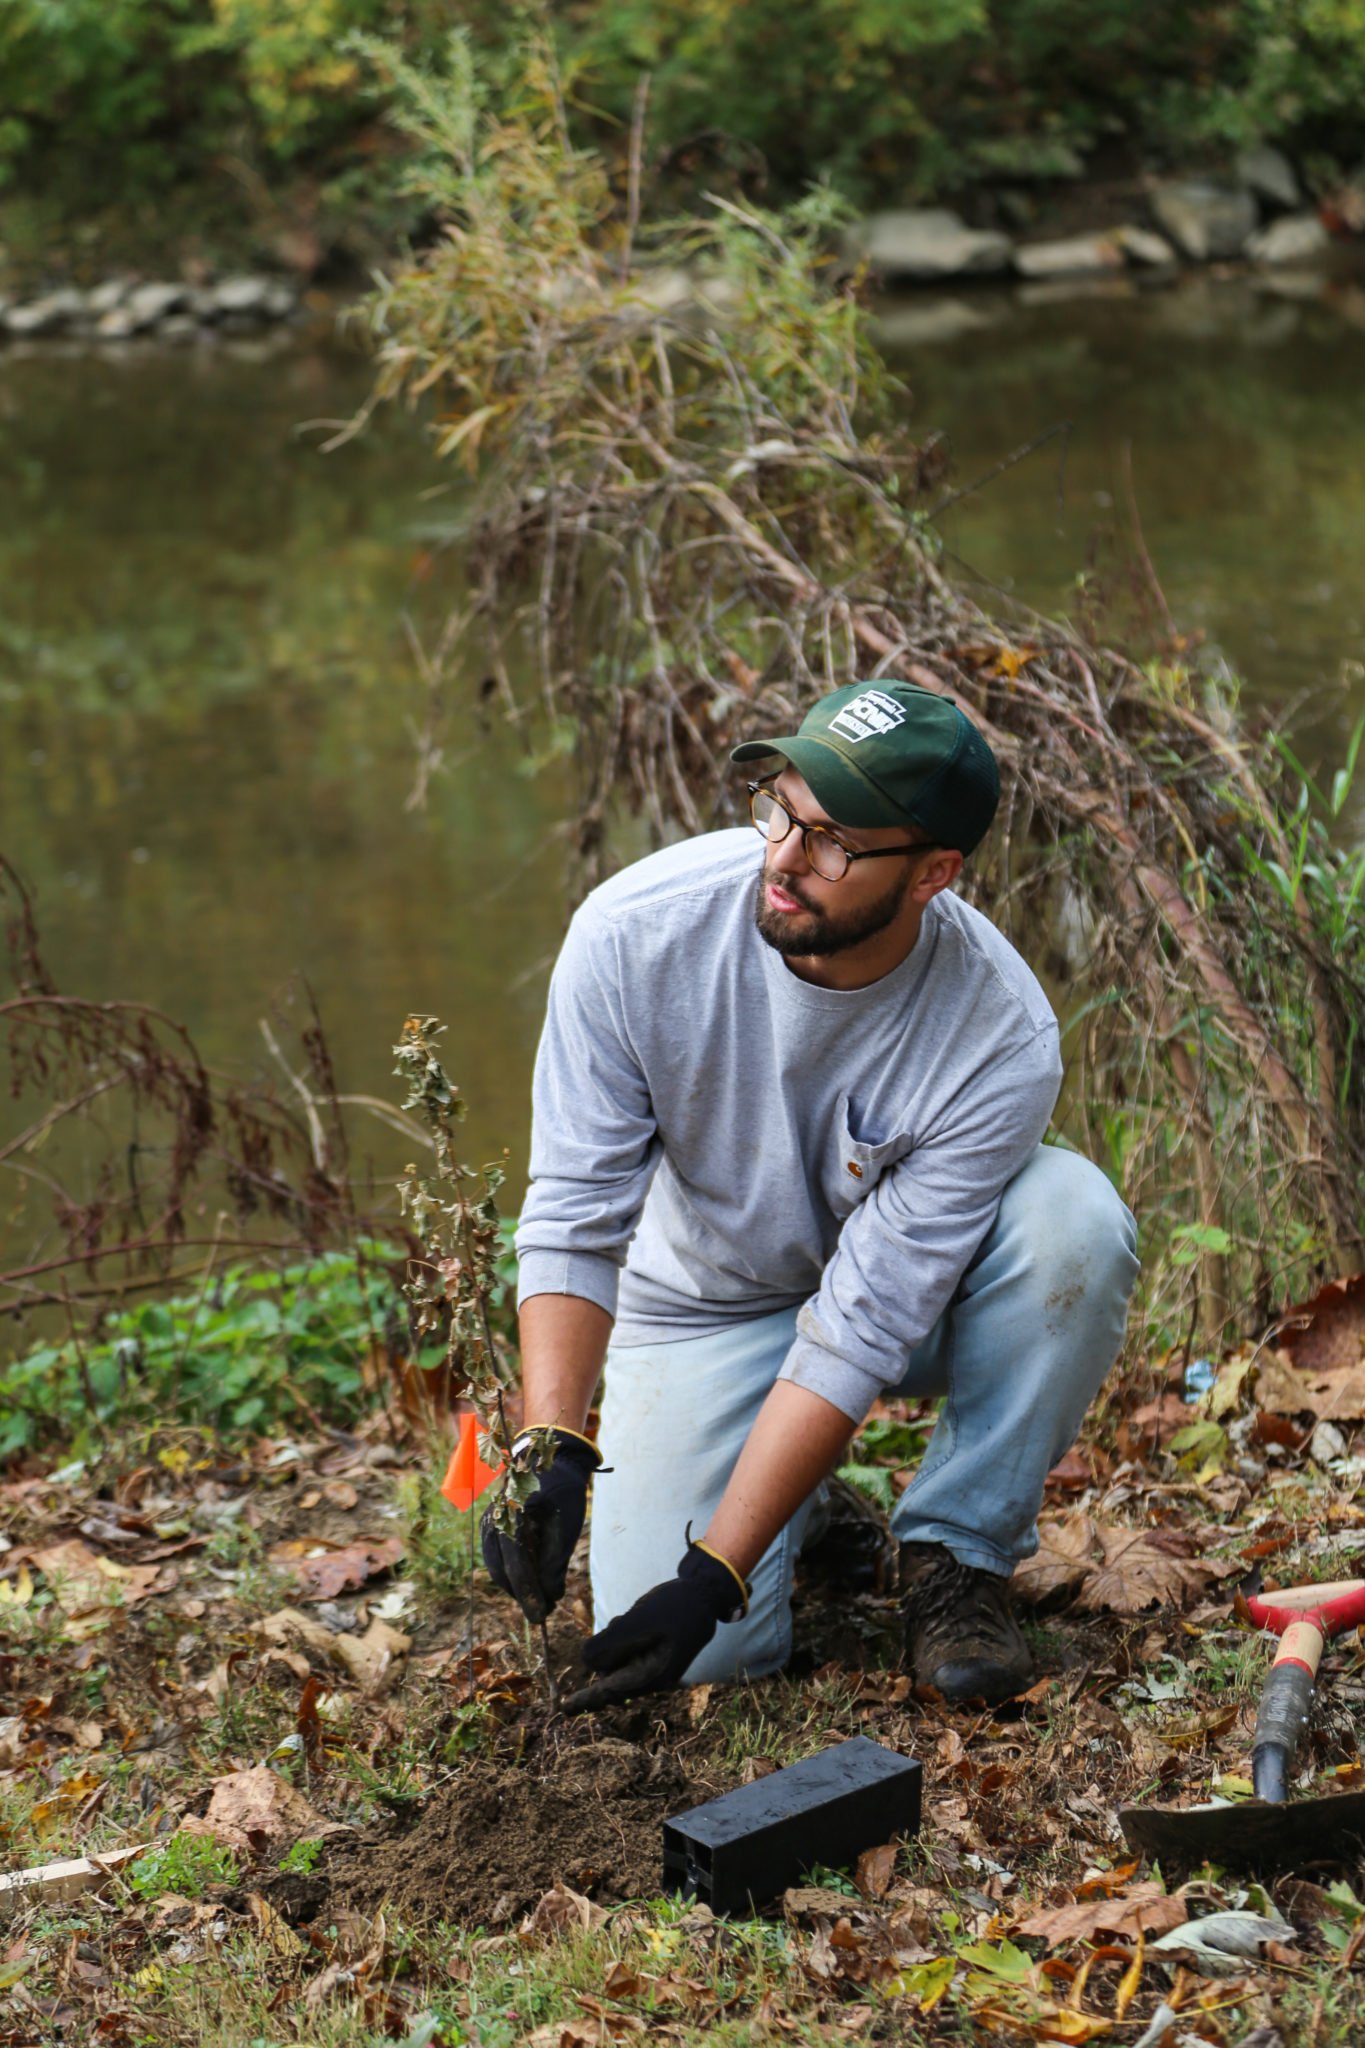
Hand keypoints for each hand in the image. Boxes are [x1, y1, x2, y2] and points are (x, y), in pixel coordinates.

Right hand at [481, 1427, 599, 1622]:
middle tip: (542, 1613)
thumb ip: (556, 1562)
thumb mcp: (566, 1526)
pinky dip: (511, 1572)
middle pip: (502, 1570)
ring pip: (497, 1566)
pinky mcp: (492, 1525)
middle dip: (522, 1594)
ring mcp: (489, 1522)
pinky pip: (497, 1557)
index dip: (529, 1595)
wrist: (551, 1460)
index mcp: (514, 1515)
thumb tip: (551, 1597)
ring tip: (538, 1599)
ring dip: (515, 1585)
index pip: (518, 1565)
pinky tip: (528, 1581)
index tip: (540, 1617)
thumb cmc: (562, 1491)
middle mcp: (495, 1519)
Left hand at [563, 1540, 748, 1710]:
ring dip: (616, 1642)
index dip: (585, 1699)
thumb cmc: (674, 1606)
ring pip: (619, 1660)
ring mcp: (656, 1667)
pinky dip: (623, 1637)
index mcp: (652, 1676)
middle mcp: (654, 1677)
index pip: (610, 1691)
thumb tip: (586, 1661)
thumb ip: (611, 1644)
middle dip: (607, 1650)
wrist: (705, 1594)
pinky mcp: (656, 1655)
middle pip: (611, 1672)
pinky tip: (633, 1619)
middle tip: (621, 1622)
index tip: (563, 1710)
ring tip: (631, 1619)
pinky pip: (629, 1651)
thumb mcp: (639, 1621)